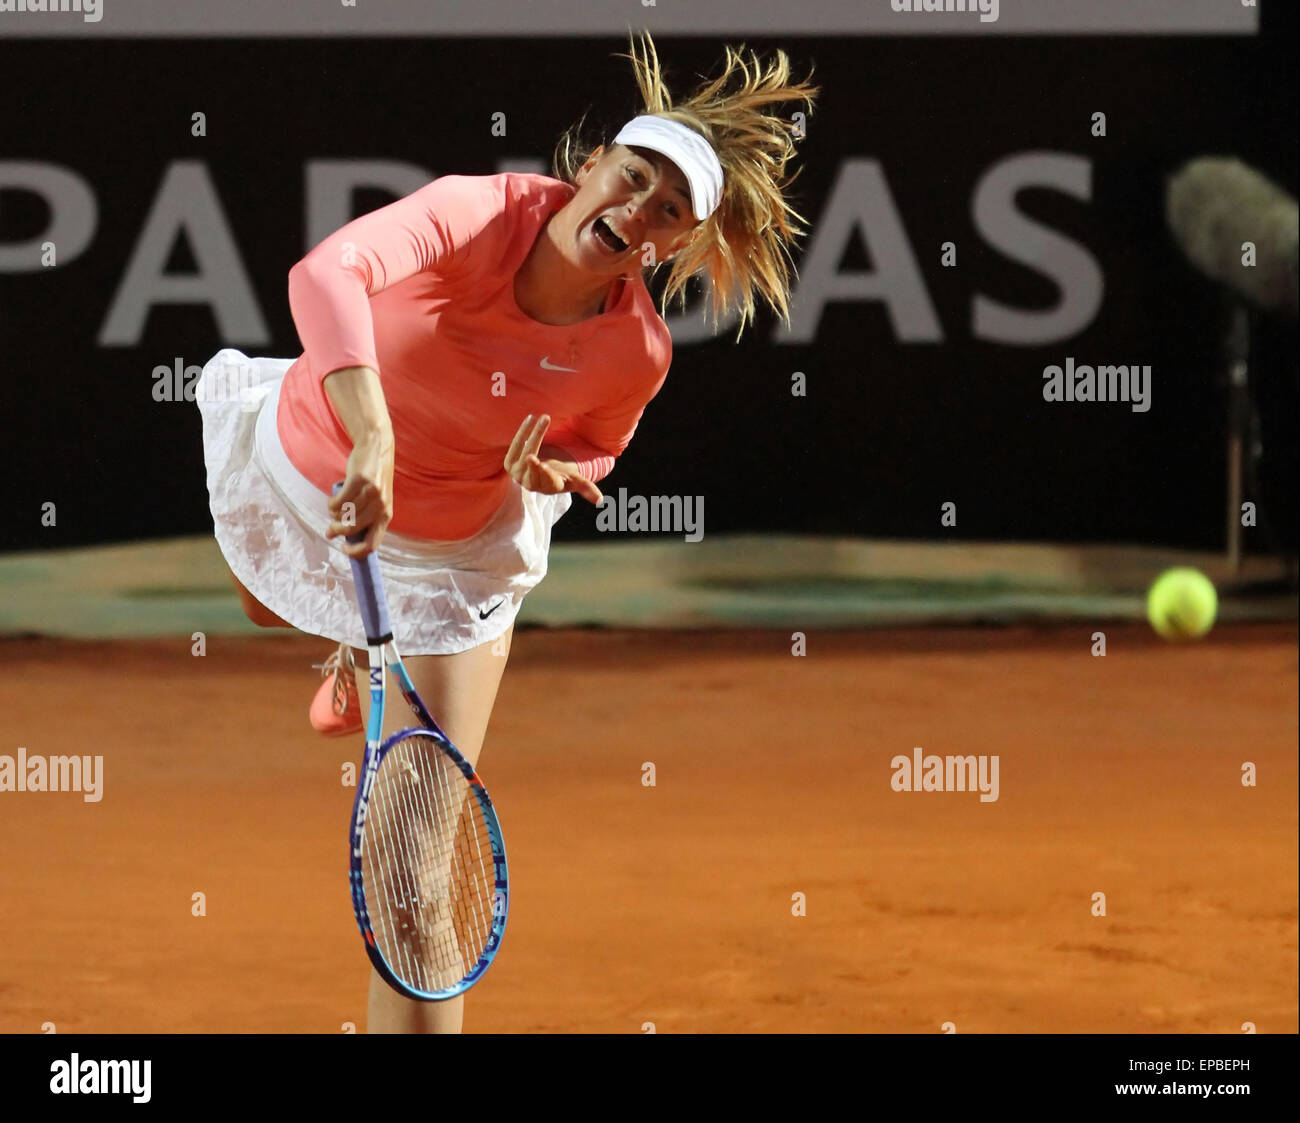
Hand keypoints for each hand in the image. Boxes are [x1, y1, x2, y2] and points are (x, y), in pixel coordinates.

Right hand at [326, 428, 395, 557]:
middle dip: (337, 531)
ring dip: (333, 515)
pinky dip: (331, 504)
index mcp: (386, 515)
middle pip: (353, 530)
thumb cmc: (374, 479)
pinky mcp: (360, 481)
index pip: (373, 544)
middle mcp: (381, 506)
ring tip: (332, 510)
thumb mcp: (377, 501)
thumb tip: (345, 537)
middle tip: (330, 529)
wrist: (376, 448)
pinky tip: (331, 502)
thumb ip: (367, 518)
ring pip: (344, 514)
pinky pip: (339, 501)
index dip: (356, 552)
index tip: (343, 549)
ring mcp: (371, 493)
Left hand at [504, 413, 603, 505]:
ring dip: (532, 432)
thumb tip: (601, 500)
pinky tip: (531, 418)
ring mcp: (517, 473)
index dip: (543, 471)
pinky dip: (523, 431)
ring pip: (523, 450)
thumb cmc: (561, 475)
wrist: (541, 473)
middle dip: (537, 440)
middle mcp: (529, 483)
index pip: (546, 480)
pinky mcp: (509, 463)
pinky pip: (515, 445)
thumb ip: (587, 489)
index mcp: (548, 487)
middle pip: (531, 462)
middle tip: (544, 425)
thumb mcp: (575, 481)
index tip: (541, 463)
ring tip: (544, 417)